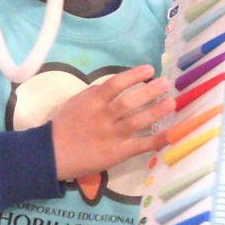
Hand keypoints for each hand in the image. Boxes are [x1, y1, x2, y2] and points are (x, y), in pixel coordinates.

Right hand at [50, 64, 174, 179]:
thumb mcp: (76, 102)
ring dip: (156, 111)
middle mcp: (103, 117)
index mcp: (92, 102)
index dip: (134, 75)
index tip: (149, 69)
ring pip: (137, 121)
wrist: (53, 154)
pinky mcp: (117, 153)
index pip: (115, 84)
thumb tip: (117, 85)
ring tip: (171, 103)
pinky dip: (156, 139)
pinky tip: (171, 133)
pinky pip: (140, 145)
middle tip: (165, 83)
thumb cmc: (65, 126)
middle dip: (148, 91)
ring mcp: (111, 136)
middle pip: (128, 102)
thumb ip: (95, 93)